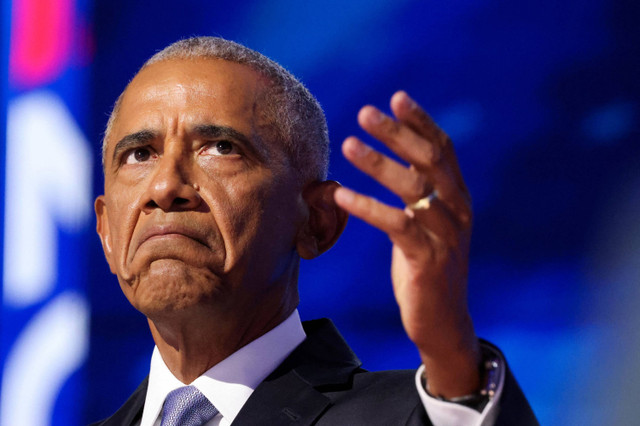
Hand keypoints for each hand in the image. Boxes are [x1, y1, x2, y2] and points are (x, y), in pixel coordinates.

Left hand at [334, 91, 481, 396]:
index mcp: (457, 198)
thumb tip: (391, 160)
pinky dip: (367, 206)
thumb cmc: (426, 267)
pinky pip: (395, 224)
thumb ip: (417, 193)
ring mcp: (445, 234)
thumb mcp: (424, 224)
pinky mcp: (428, 258)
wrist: (443, 321)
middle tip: (365, 113)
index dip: (421, 121)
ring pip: (412, 188)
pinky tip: (341, 193)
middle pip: (428, 160)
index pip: (442, 149)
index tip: (396, 98)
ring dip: (377, 163)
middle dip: (397, 133)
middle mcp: (457, 210)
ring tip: (347, 145)